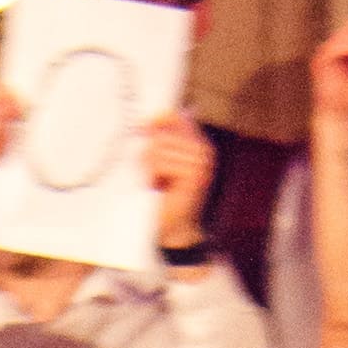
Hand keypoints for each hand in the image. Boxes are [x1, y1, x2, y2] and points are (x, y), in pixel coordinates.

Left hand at [142, 105, 214, 228]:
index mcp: (199, 145)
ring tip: (157, 184)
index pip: (178, 117)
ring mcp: (201, 163)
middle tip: (154, 176)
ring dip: (150, 168)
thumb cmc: (166, 198)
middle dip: (150, 154)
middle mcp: (204, 151)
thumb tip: (153, 118)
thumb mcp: (164, 166)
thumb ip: (163, 142)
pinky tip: (159, 188)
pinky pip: (161, 163)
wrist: (176, 230)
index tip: (143, 126)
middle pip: (164, 134)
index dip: (159, 119)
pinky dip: (154, 177)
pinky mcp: (193, 176)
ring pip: (160, 148)